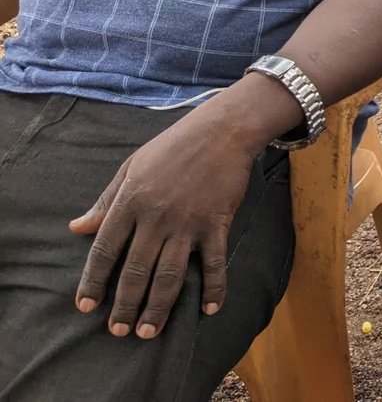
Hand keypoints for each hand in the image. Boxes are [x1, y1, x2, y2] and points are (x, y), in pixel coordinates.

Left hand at [69, 75, 301, 338]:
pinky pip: (215, 263)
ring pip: (170, 275)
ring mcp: (188, 223)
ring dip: (158, 307)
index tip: (86, 306)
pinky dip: (214, 288)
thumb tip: (77, 227)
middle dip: (125, 305)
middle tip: (118, 332)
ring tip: (148, 332)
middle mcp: (156, 217)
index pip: (105, 250)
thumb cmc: (173, 147)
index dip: (94, 281)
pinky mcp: (217, 223)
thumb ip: (105, 201)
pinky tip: (208, 309)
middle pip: (136, 271)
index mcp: (131, 201)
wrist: (222, 131)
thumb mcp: (131, 167)